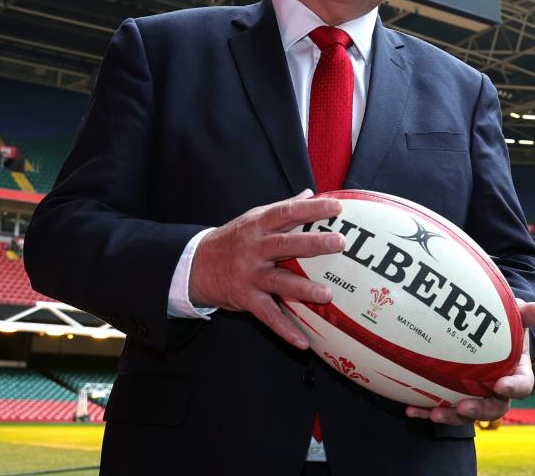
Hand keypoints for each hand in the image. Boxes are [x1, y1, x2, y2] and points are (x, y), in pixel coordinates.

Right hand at [188, 189, 343, 348]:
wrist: (196, 266)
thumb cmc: (233, 239)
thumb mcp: (253, 219)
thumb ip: (282, 208)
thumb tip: (311, 193)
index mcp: (258, 226)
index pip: (287, 212)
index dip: (311, 209)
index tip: (337, 207)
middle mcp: (254, 249)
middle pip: (285, 244)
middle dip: (312, 244)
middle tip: (339, 242)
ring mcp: (250, 275)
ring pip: (279, 282)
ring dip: (303, 289)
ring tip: (327, 295)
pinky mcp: (246, 299)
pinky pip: (268, 316)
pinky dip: (285, 330)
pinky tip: (304, 342)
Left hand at [405, 299, 534, 425]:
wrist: (486, 337)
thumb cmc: (502, 328)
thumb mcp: (512, 318)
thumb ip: (521, 314)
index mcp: (516, 373)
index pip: (522, 385)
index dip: (513, 388)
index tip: (500, 386)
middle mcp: (497, 391)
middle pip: (493, 408)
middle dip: (478, 410)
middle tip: (463, 407)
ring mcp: (475, 396)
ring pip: (466, 413)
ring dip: (450, 416)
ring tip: (432, 413)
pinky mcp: (454, 398)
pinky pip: (442, 407)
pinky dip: (425, 410)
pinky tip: (410, 409)